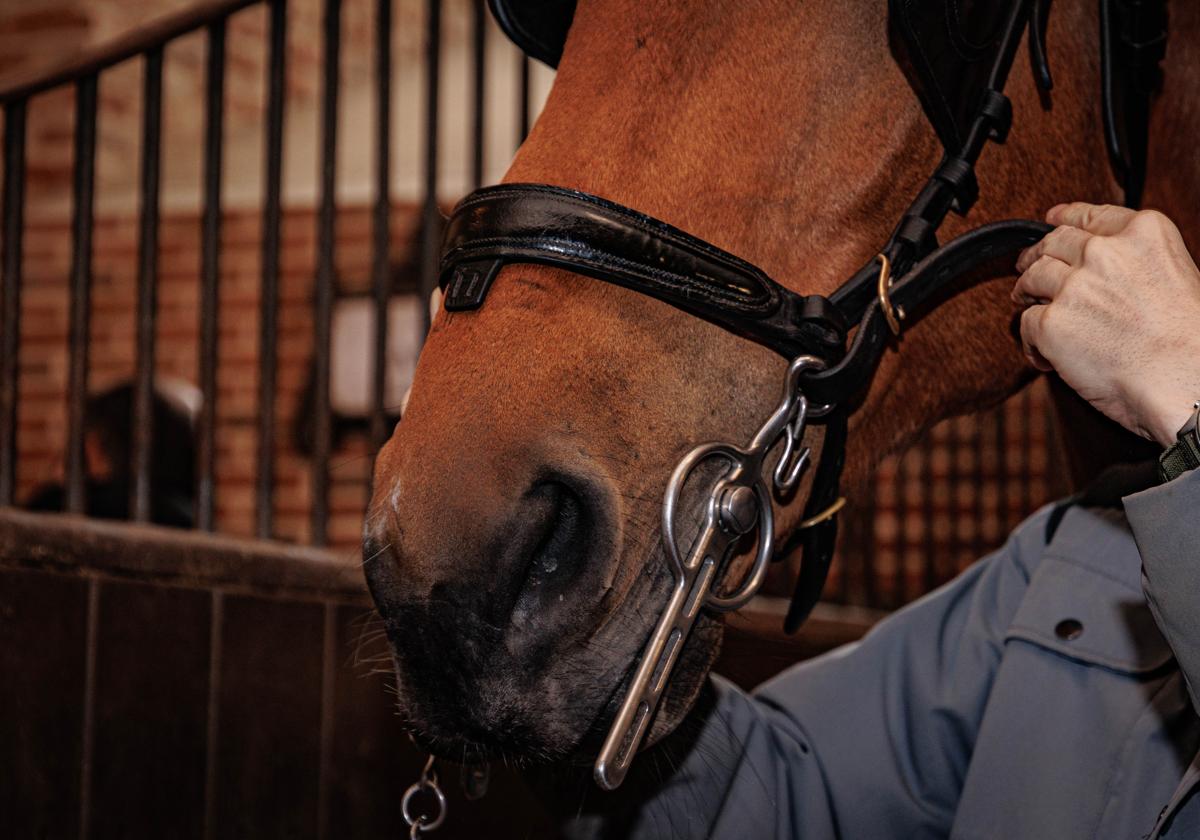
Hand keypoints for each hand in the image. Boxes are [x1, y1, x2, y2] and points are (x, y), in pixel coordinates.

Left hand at [1013, 203, 1199, 446]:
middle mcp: (1105, 252)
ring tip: (1030, 306)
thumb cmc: (1191, 342)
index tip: (1051, 219)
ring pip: (1032, 278)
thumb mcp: (1177, 276)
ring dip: (1027, 292)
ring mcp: (1074, 286)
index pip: (1091, 216)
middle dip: (1036, 255)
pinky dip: (1031, 342)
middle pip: (1053, 243)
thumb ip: (1138, 261)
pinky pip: (1025, 324)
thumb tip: (1101, 264)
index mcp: (1143, 233)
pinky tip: (1046, 357)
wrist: (1185, 382)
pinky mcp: (1050, 322)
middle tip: (1027, 268)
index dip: (1065, 218)